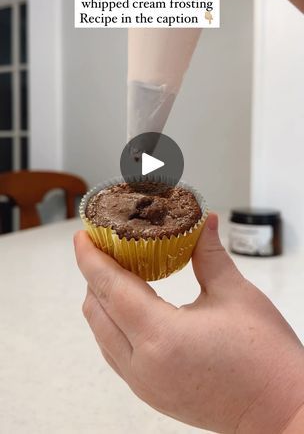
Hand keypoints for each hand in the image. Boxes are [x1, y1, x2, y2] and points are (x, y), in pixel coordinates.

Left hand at [74, 214, 303, 433]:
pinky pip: (114, 354)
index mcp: (161, 337)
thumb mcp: (236, 294)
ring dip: (101, 300)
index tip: (82, 236)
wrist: (282, 410)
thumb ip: (209, 254)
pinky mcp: (152, 393)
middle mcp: (143, 365)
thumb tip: (204, 222)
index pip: (110, 288)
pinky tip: (129, 305)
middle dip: (93, 275)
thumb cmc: (266, 358)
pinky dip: (112, 324)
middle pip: (96, 311)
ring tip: (115, 271)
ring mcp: (145, 384)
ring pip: (101, 335)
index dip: (91, 258)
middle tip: (102, 246)